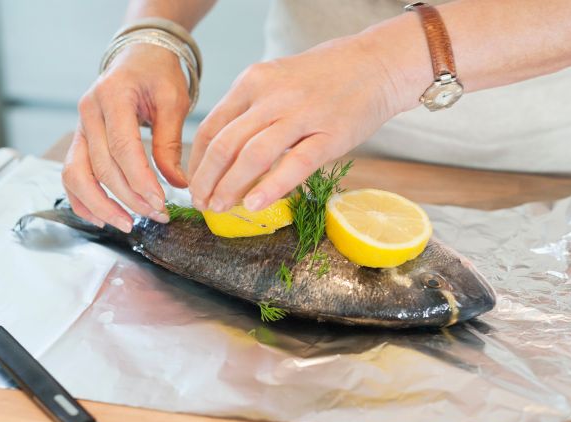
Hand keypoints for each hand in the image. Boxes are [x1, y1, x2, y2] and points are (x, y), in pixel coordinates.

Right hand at [62, 44, 190, 231]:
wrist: (138, 56)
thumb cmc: (158, 74)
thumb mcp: (173, 100)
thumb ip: (171, 142)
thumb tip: (178, 184)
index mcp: (113, 96)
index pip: (123, 148)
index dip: (140, 180)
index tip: (160, 202)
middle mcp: (89, 112)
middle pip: (101, 167)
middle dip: (129, 198)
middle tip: (157, 216)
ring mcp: (80, 127)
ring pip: (76, 175)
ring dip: (100, 205)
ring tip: (127, 224)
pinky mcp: (80, 140)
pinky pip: (71, 175)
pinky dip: (82, 199)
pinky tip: (102, 218)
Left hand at [187, 32, 410, 212]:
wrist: (377, 64)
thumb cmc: (326, 77)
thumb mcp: (278, 80)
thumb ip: (252, 109)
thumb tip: (225, 153)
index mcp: (253, 81)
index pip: (212, 127)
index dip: (197, 162)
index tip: (194, 183)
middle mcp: (272, 96)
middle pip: (225, 144)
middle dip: (207, 180)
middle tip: (202, 203)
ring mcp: (301, 115)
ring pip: (253, 156)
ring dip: (231, 187)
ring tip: (221, 208)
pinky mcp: (329, 135)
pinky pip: (294, 165)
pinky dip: (271, 187)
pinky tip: (255, 204)